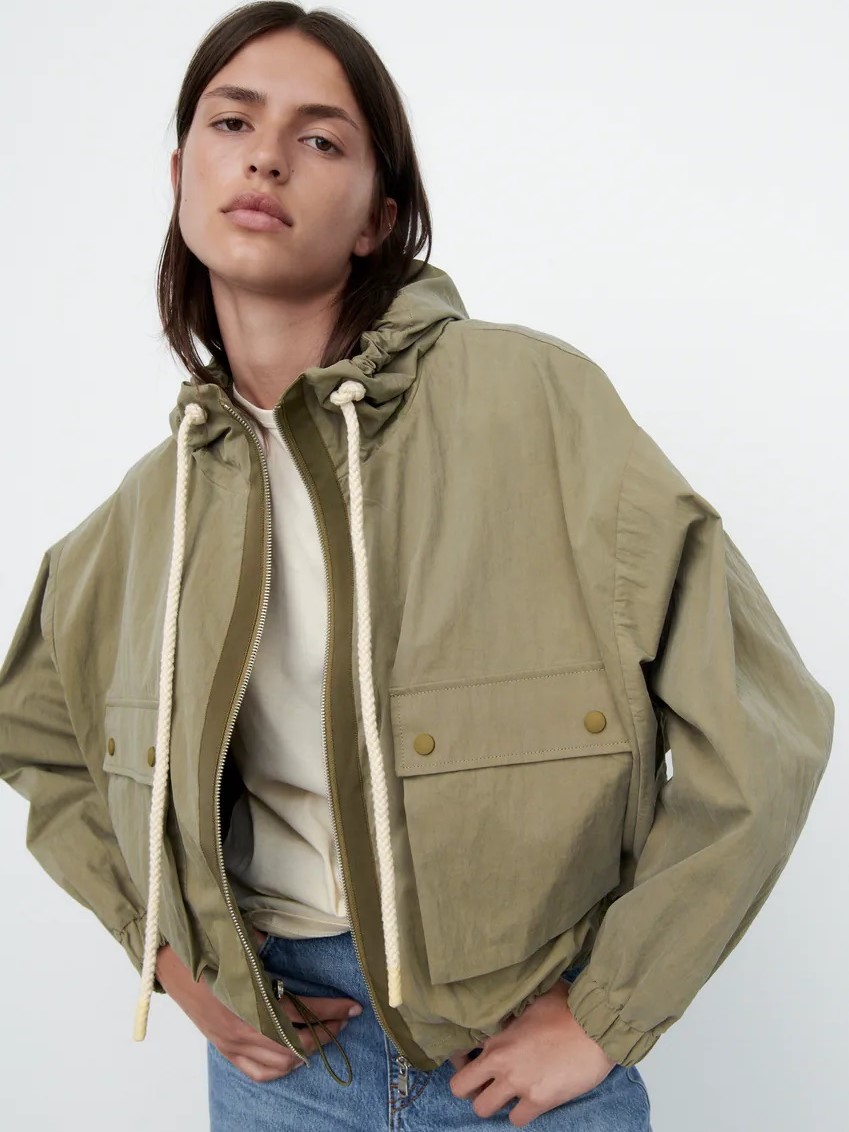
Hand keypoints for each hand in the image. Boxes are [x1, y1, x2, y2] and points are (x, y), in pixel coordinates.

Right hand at [155, 937, 362, 1082]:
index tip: (354, 1005)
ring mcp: (232, 1043)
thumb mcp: (244, 939)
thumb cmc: (208, 943)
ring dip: (307, 1053)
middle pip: (297, 1045)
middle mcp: (244, 1029)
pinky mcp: (224, 1048)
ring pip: (280, 1064)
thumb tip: (296, 940)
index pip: (303, 1013)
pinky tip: (294, 1057)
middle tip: (344, 1018)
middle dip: (326, 1033)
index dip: (332, 1010)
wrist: (169, 957)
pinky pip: (257, 1072)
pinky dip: (280, 1069)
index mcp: (251, 1000)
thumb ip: (272, 947)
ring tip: (324, 1034)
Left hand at [447, 978, 615, 1127]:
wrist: (597, 1027)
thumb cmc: (568, 1007)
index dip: (463, 1061)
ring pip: (483, 1110)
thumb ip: (513, 1013)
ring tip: (509, 1094)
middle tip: (486, 1084)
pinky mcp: (539, 1101)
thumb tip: (508, 1009)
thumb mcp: (532, 1000)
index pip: (459, 1055)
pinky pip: (516, 1120)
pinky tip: (531, 1100)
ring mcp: (519, 1084)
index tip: (472, 1063)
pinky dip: (521, 1114)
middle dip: (471, 1088)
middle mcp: (501, 1062)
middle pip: (461, 1089)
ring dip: (495, 1103)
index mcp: (497, 1036)